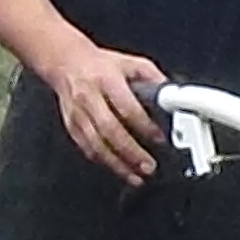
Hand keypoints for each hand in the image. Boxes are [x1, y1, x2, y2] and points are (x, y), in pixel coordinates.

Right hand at [41, 42, 171, 182]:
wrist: (66, 63)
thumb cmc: (101, 65)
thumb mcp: (131, 63)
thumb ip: (153, 78)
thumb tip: (173, 95)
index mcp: (107, 80)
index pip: (127, 107)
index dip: (144, 126)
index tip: (159, 139)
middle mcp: (90, 97)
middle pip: (110, 130)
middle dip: (131, 152)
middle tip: (149, 165)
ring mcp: (78, 114)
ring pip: (97, 145)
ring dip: (118, 164)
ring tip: (137, 176)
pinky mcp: (72, 126)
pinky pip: (87, 149)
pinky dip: (104, 162)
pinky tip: (119, 170)